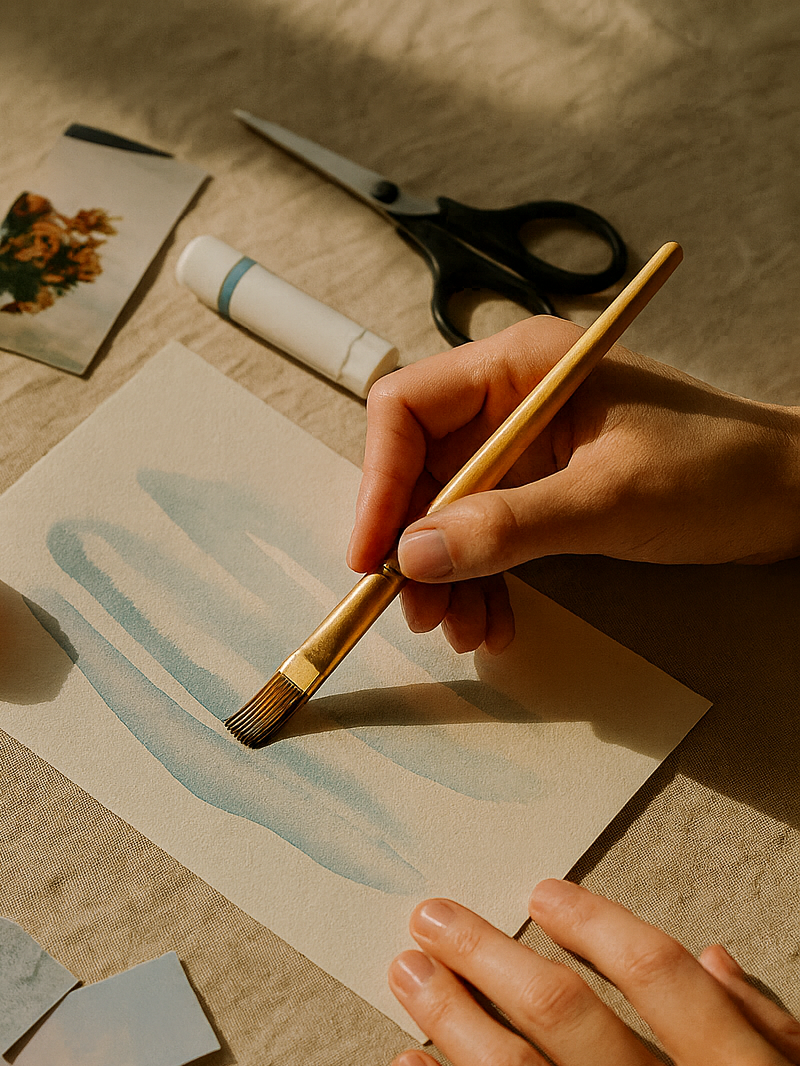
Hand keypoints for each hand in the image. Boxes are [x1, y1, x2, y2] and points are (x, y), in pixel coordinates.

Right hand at [349, 318, 799, 654]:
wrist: (789, 498)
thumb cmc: (718, 471)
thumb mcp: (608, 500)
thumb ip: (508, 526)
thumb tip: (416, 555)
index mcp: (522, 366)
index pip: (408, 409)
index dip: (379, 482)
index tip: (376, 553)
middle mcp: (513, 400)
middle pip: (419, 470)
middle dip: (414, 547)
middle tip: (418, 610)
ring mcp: (528, 448)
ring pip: (448, 514)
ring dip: (446, 577)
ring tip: (463, 629)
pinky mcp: (545, 490)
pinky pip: (486, 537)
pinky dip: (481, 582)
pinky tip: (493, 621)